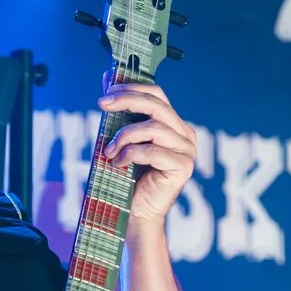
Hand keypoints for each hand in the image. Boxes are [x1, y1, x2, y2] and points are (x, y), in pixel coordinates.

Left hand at [97, 77, 197, 224]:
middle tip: (102, 106)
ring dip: (124, 136)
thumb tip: (107, 76)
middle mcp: (185, 134)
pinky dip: (130, 154)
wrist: (136, 214)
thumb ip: (119, 112)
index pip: (157, 95)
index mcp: (174, 125)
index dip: (132, 89)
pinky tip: (118, 163)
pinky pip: (152, 151)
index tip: (106, 94)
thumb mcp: (122, 139)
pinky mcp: (183, 167)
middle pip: (156, 105)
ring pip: (152, 127)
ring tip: (109, 151)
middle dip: (126, 101)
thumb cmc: (129, 178)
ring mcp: (187, 151)